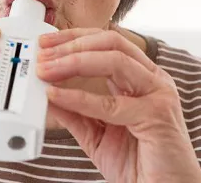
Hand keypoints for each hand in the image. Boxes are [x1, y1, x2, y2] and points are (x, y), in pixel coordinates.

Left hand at [37, 29, 200, 182]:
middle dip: (71, 44)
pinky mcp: (156, 115)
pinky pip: (111, 103)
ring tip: (47, 70)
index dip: (73, 39)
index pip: (105, 43)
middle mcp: (150, 80)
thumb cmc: (136, 162)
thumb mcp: (94, 131)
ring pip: (114, 61)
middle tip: (43, 53)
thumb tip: (46, 92)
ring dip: (73, 62)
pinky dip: (79, 97)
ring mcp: (157, 94)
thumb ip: (72, 111)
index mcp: (138, 77)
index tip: (46, 43)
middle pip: (110, 43)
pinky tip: (56, 96)